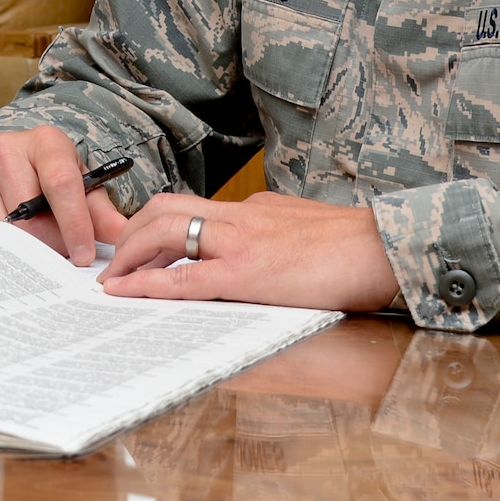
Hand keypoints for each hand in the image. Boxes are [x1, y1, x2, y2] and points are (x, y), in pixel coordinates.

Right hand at [0, 125, 126, 264]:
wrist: (6, 162)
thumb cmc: (50, 176)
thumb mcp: (80, 185)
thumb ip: (101, 212)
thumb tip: (123, 235)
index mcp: (45, 141)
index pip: (61, 184)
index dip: (75, 225)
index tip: (84, 257)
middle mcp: (4, 147)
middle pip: (29, 216)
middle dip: (48, 244)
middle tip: (58, 256)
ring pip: (2, 231)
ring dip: (22, 250)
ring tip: (34, 248)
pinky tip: (7, 243)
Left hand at [98, 192, 399, 311]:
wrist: (386, 248)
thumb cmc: (357, 248)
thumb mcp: (305, 231)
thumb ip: (274, 236)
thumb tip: (256, 253)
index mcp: (256, 209)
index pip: (193, 207)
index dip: (155, 225)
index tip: (137, 243)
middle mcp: (242, 216)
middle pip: (166, 208)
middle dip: (131, 233)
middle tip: (114, 259)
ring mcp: (242, 242)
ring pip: (166, 231)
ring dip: (131, 253)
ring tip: (113, 278)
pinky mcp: (248, 273)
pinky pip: (186, 278)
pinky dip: (150, 284)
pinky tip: (128, 293)